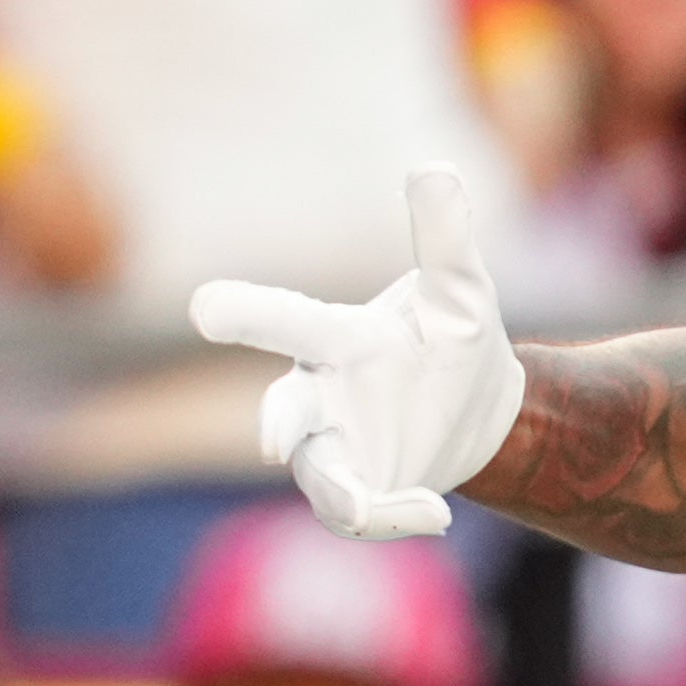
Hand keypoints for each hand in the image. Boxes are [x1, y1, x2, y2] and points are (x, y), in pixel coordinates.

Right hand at [190, 168, 525, 540]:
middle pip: (283, 409)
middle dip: (278, 424)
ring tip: (380, 506)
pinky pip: (356, 512)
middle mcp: (318, 393)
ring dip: (343, 493)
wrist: (479, 411)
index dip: (248, 312)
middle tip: (276, 441)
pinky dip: (391, 518)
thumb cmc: (453, 340)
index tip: (205, 305)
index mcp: (339, 340)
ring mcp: (331, 446)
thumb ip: (445, 240)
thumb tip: (435, 168)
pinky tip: (437, 516)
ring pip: (317, 474)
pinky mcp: (354, 491)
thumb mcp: (462, 292)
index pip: (289, 321)